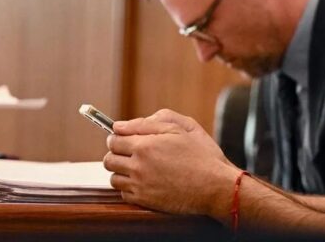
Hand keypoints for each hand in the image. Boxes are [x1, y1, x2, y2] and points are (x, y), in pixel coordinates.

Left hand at [103, 109, 237, 216]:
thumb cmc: (202, 155)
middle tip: (130, 152)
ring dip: (121, 171)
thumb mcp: (181, 128)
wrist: (215, 186)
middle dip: (117, 153)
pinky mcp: (144, 201)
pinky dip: (129, 187)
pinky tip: (144, 181)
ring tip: (138, 167)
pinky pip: (123, 194)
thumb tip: (121, 125)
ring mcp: (140, 185)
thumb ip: (149, 123)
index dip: (117, 137)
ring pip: (114, 178)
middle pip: (109, 159)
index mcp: (145, 145)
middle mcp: (138, 166)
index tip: (123, 138)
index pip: (113, 140)